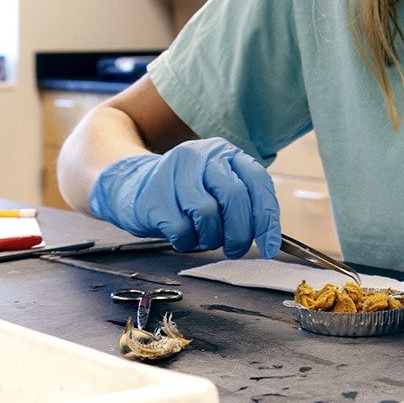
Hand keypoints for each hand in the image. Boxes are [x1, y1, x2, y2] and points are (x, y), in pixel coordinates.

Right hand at [88, 137, 280, 258]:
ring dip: (210, 238)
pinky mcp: (154, 197)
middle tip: (236, 249)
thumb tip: (271, 241)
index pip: (258, 183)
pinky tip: (182, 234)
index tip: (270, 248)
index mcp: (225, 153)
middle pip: (235, 199)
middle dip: (240, 233)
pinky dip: (186, 242)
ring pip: (208, 215)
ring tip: (203, 236)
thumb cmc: (183, 193)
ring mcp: (175, 174)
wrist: (132, 186)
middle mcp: (202, 156)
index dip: (268, 220)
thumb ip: (245, 205)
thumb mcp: (217, 187)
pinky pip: (182, 231)